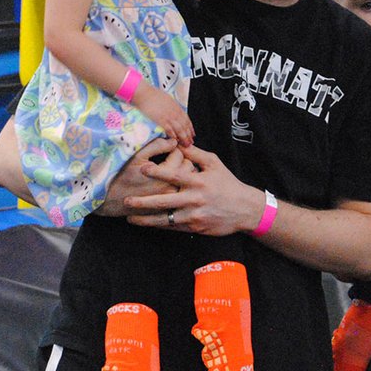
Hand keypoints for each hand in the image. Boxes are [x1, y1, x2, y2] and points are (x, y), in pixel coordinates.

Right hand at [98, 136, 181, 216]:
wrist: (109, 200)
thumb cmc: (120, 174)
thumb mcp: (136, 155)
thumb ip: (157, 146)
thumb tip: (173, 141)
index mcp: (167, 173)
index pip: (181, 154)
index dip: (174, 147)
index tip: (166, 147)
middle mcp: (173, 187)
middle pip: (189, 167)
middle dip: (182, 159)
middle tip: (171, 156)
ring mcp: (171, 199)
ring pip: (188, 181)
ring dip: (183, 173)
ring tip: (172, 168)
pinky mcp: (168, 207)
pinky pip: (181, 194)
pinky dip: (180, 186)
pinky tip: (170, 182)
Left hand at [125, 143, 262, 235]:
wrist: (244, 209)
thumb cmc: (227, 183)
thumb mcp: (214, 163)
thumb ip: (195, 154)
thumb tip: (178, 143)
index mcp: (198, 181)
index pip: (174, 175)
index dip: (158, 172)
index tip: (143, 169)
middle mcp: (194, 199)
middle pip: (164, 201)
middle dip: (143, 202)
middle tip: (126, 200)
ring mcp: (193, 215)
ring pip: (165, 219)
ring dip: (146, 219)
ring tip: (130, 218)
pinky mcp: (194, 227)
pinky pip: (173, 227)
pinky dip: (159, 226)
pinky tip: (147, 223)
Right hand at [133, 84, 194, 146]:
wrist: (145, 94)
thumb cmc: (153, 94)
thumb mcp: (167, 99)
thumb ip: (172, 106)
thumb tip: (174, 110)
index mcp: (176, 107)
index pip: (187, 119)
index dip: (190, 128)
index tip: (192, 133)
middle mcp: (174, 112)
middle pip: (185, 126)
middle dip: (189, 135)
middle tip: (190, 142)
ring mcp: (168, 117)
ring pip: (180, 129)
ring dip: (183, 137)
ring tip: (185, 144)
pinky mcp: (161, 120)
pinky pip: (169, 130)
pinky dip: (173, 136)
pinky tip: (175, 140)